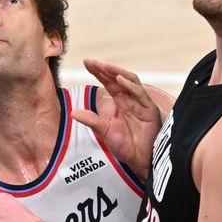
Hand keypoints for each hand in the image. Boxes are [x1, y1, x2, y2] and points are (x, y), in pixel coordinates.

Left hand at [73, 59, 161, 179]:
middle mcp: (131, 99)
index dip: (98, 72)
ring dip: (117, 72)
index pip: (108, 82)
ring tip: (104, 66)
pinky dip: (130, 86)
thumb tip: (72, 112)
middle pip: (118, 78)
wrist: (140, 160)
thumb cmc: (125, 145)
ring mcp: (141, 103)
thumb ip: (91, 120)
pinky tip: (120, 80)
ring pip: (130, 81)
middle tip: (91, 62)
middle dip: (105, 69)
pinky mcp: (149, 109)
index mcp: (120, 102)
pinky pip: (140, 94)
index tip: (86, 62)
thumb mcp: (104, 131)